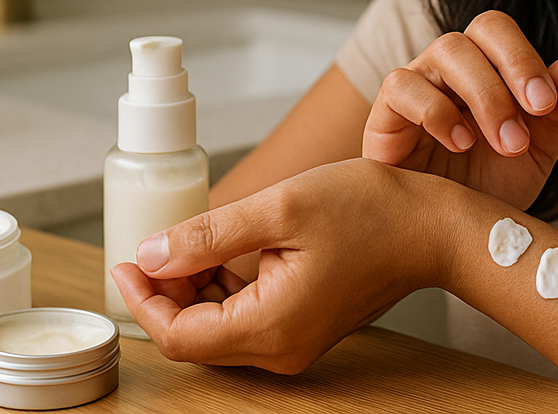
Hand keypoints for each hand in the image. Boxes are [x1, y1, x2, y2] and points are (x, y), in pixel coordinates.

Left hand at [111, 159, 445, 372]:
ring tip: (189, 239)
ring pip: (217, 329)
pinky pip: (245, 320)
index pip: (178, 336)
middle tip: (154, 243)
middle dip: (164, 293)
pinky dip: (222, 290)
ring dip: (193, 288)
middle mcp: (279, 349)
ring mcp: (293, 343)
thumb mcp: (280, 207)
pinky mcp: (303, 328)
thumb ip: (208, 235)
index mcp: (270, 325)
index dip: (142, 300)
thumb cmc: (370, 210)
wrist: (432, 227)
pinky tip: (222, 251)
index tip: (125, 259)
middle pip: (194, 337)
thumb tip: (150, 256)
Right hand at [361, 10, 557, 209]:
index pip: (498, 29)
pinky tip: (460, 143)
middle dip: (511, 75)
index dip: (524, 57)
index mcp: (484, 65)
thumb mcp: (534, 154)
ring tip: (506, 143)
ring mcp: (416, 83)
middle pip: (476, 33)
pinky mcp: (386, 113)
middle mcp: (449, 66)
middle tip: (529, 125)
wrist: (445, 235)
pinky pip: (403, 86)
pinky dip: (436, 110)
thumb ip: (557, 110)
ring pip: (446, 51)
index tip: (547, 105)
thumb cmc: (486, 188)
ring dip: (484, 94)